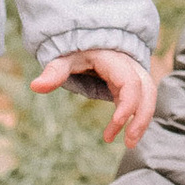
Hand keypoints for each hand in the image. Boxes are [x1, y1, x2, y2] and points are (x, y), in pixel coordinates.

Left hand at [31, 44, 158, 143]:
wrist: (90, 40)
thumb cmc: (77, 50)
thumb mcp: (65, 58)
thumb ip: (54, 71)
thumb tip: (35, 86)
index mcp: (116, 60)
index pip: (130, 83)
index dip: (127, 106)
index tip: (115, 126)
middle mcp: (131, 67)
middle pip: (147, 92)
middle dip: (141, 118)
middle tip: (128, 142)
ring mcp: (135, 75)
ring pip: (149, 97)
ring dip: (143, 120)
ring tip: (130, 144)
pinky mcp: (133, 86)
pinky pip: (141, 101)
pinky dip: (137, 117)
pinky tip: (126, 134)